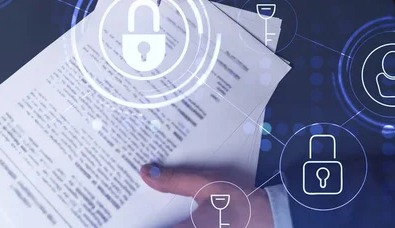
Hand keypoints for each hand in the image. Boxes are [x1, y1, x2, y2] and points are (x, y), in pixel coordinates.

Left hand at [140, 164, 273, 227]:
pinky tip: (179, 218)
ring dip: (167, 221)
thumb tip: (146, 172)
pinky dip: (180, 225)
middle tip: (130, 214)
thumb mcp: (207, 184)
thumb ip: (174, 181)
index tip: (121, 216)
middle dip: (151, 221)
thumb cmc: (241, 201)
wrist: (274, 219)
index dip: (136, 223)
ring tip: (159, 215)